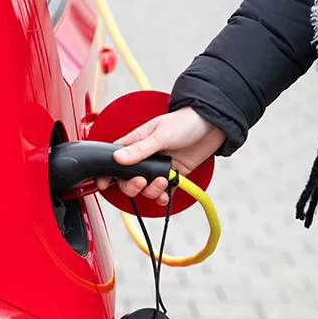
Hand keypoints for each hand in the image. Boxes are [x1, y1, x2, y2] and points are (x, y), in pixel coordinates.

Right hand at [96, 106, 224, 205]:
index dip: (108, 172)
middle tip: (143, 181)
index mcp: (136, 142)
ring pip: (146, 188)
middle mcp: (145, 157)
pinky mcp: (173, 175)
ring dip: (152, 190)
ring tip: (163, 181)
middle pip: (128, 179)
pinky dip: (162, 196)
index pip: (115, 159)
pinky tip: (166, 194)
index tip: (105, 183)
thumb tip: (118, 159)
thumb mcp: (160, 135)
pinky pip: (163, 192)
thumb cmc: (184, 122)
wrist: (212, 125)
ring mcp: (159, 167)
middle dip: (133, 185)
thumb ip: (139, 149)